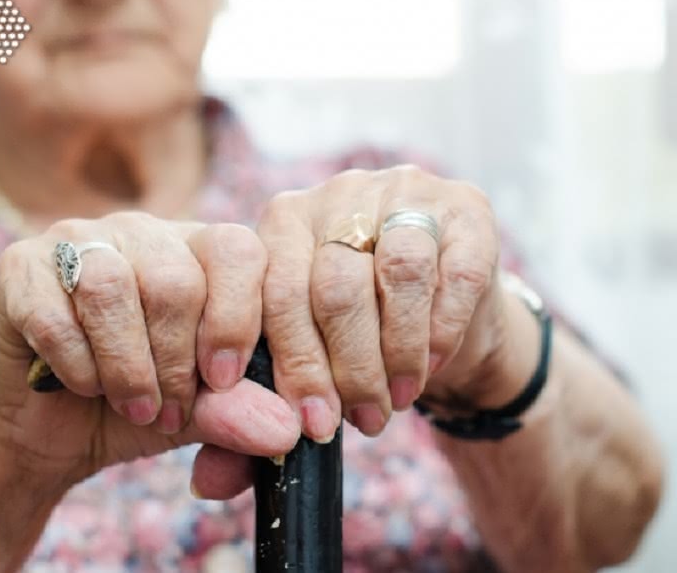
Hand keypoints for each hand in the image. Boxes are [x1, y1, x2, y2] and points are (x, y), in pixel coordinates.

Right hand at [0, 212, 299, 497]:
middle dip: (176, 362)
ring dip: (127, 366)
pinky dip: (77, 365)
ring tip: (134, 406)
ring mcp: (79, 238)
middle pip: (175, 279)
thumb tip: (286, 433)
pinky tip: (84, 386)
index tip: (224, 381)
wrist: (57, 434)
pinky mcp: (19, 265)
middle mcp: (143, 231)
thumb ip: (242, 413)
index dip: (236, 320)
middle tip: (169, 411)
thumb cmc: (146, 408)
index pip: (238, 250)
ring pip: (113, 287)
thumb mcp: (204, 414)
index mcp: (200, 249)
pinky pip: (54, 312)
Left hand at [256, 166, 506, 440]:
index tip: (301, 422)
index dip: (288, 361)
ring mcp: (407, 193)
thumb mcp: (305, 364)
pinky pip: (456, 275)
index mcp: (284, 221)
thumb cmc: (359, 338)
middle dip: (343, 369)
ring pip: (398, 272)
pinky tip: (428, 368)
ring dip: (395, 353)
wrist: (444, 310)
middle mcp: (340, 195)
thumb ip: (254, 412)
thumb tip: (208, 482)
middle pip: (334, 284)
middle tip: (351, 423)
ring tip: (392, 403)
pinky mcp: (468, 210)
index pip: (274, 287)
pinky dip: (440, 332)